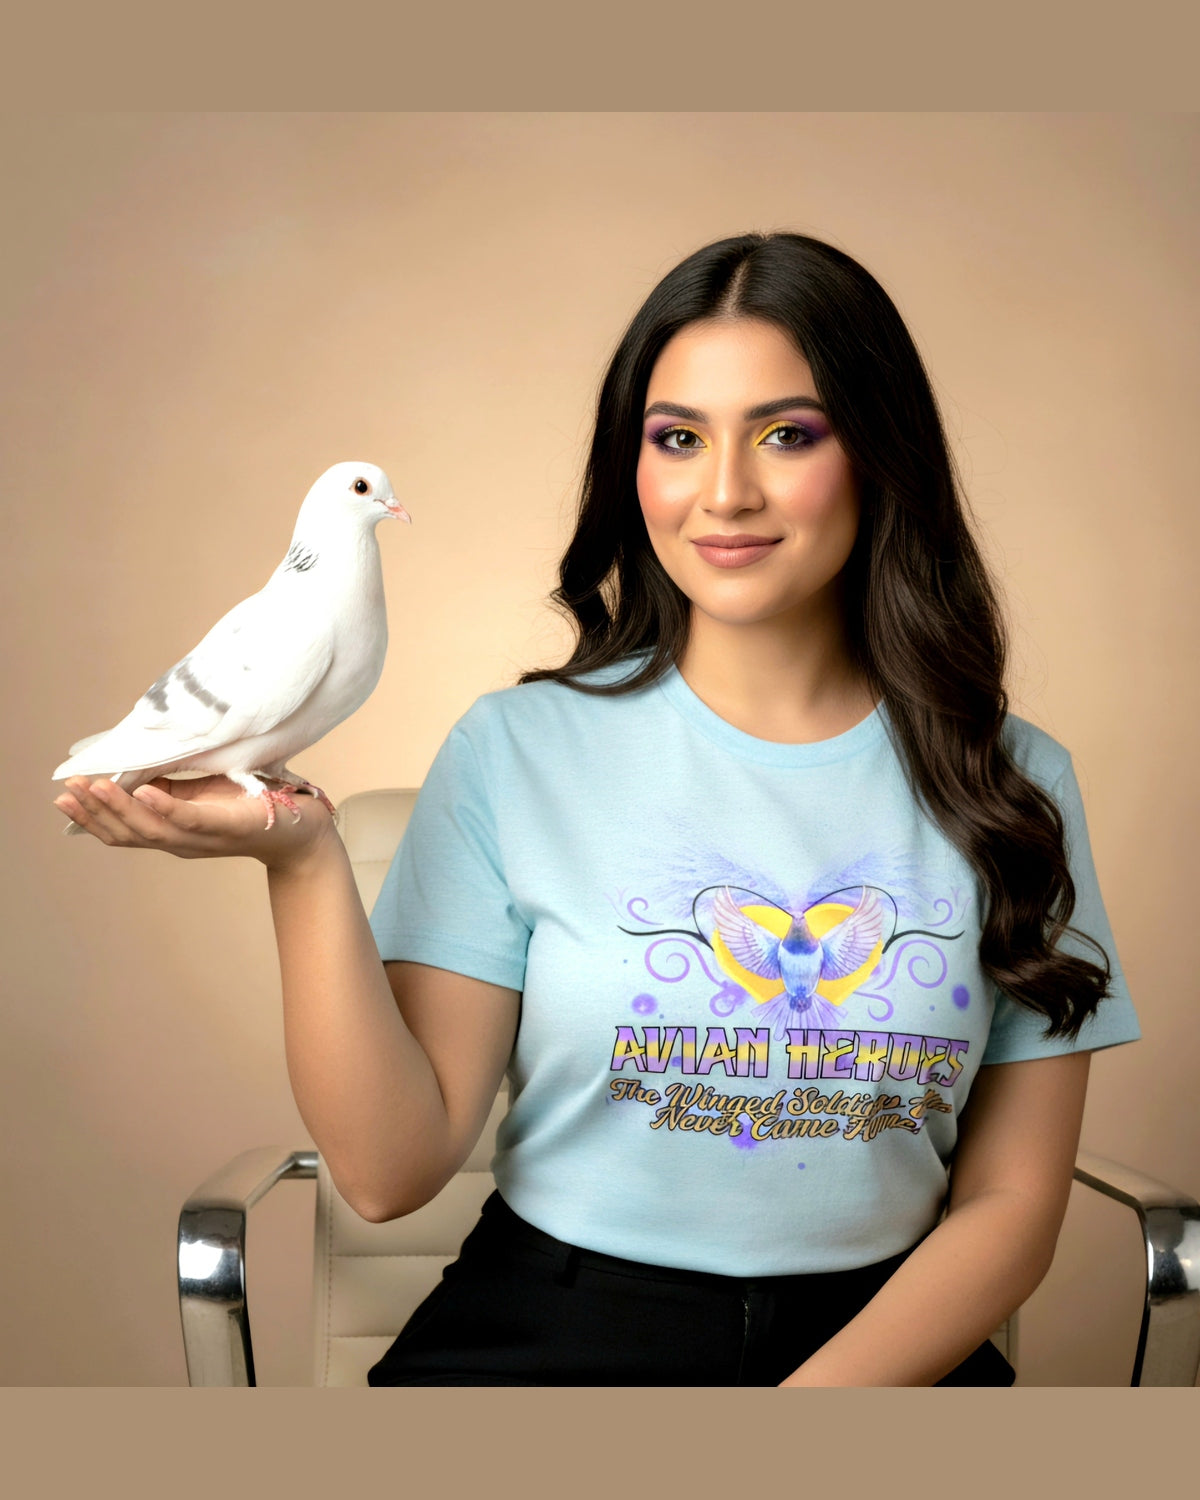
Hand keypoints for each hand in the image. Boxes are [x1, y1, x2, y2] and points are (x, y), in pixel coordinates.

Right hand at [53, 773, 337, 870]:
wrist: (302, 830)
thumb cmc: (250, 805)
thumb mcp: (201, 793)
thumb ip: (168, 788)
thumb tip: (132, 771)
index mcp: (173, 831)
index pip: (122, 829)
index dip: (91, 816)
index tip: (63, 796)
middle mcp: (184, 840)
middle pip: (128, 832)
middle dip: (94, 812)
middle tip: (66, 791)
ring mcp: (206, 836)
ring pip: (153, 828)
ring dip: (120, 807)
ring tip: (95, 786)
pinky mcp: (230, 826)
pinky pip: (192, 819)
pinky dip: (166, 806)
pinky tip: (145, 791)